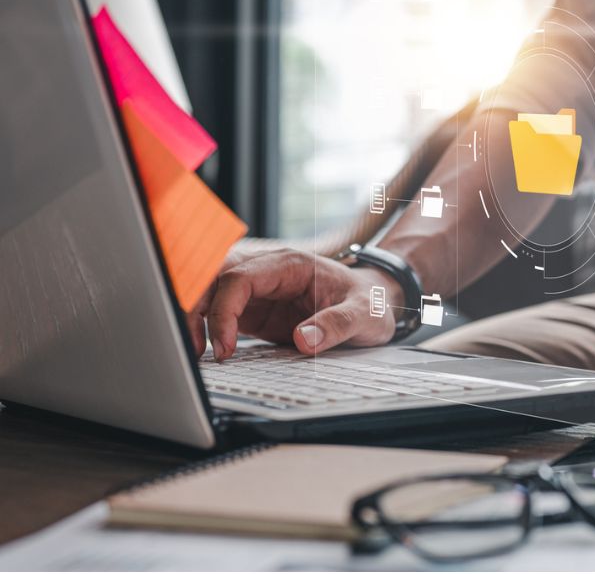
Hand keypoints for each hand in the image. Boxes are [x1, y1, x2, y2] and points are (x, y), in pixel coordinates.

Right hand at [188, 246, 398, 360]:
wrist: (376, 300)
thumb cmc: (369, 300)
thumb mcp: (365, 313)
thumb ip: (337, 324)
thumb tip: (304, 339)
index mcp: (289, 264)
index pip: (240, 277)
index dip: (224, 310)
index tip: (225, 346)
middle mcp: (268, 271)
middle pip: (213, 278)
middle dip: (194, 309)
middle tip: (194, 351)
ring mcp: (258, 290)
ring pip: (209, 292)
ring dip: (194, 317)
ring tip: (195, 354)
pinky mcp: (254, 310)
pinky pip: (219, 312)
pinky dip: (205, 328)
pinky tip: (206, 352)